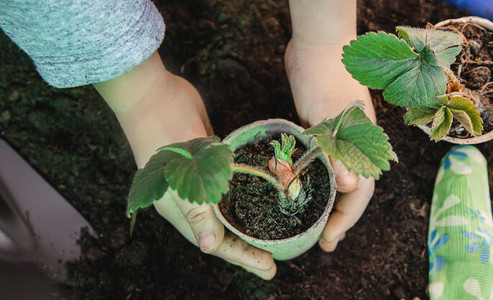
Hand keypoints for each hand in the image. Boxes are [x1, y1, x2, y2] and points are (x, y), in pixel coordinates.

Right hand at [95, 52, 275, 278]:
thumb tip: (210, 248)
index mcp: (181, 210)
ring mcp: (199, 182)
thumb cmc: (164, 133)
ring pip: (227, 211)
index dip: (242, 257)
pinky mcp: (208, 163)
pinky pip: (229, 188)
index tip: (268, 268)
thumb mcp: (180, 176)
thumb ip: (198, 213)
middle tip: (276, 262)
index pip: (216, 243)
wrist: (153, 93)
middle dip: (248, 248)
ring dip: (246, 225)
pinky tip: (262, 199)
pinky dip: (244, 197)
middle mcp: (191, 200)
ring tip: (272, 237)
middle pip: (224, 232)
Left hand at [285, 37, 375, 251]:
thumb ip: (337, 152)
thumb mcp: (329, 115)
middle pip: (351, 191)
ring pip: (336, 179)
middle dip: (338, 219)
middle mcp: (355, 145)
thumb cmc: (324, 74)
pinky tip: (298, 187)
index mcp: (363, 143)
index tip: (329, 241)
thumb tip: (348, 189)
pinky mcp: (323, 130)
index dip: (346, 220)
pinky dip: (313, 178)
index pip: (360, 192)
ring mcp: (340, 138)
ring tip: (312, 225)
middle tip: (322, 243)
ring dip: (326, 202)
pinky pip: (322, 163)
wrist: (316, 41)